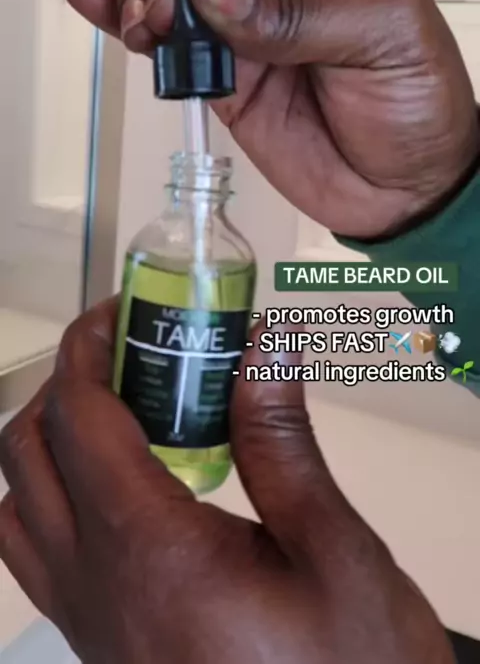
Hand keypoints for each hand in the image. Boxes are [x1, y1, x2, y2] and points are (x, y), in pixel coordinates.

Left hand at [0, 300, 454, 663]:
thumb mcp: (333, 550)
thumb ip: (281, 440)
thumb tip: (264, 344)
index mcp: (151, 553)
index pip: (79, 420)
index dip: (89, 350)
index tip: (121, 312)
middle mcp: (97, 589)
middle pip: (28, 454)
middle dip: (67, 385)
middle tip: (129, 354)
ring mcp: (89, 626)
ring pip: (15, 509)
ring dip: (47, 443)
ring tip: (119, 415)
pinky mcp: (101, 648)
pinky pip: (38, 558)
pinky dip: (51, 500)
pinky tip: (120, 491)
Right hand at [63, 0, 477, 239]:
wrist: (402, 189)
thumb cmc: (419, 100)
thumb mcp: (383, 35)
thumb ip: (296, 11)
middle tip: (186, 4)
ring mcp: (243, 30)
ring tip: (151, 26)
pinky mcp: (221, 79)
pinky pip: (165, 44)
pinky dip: (121, 21)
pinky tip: (96, 2)